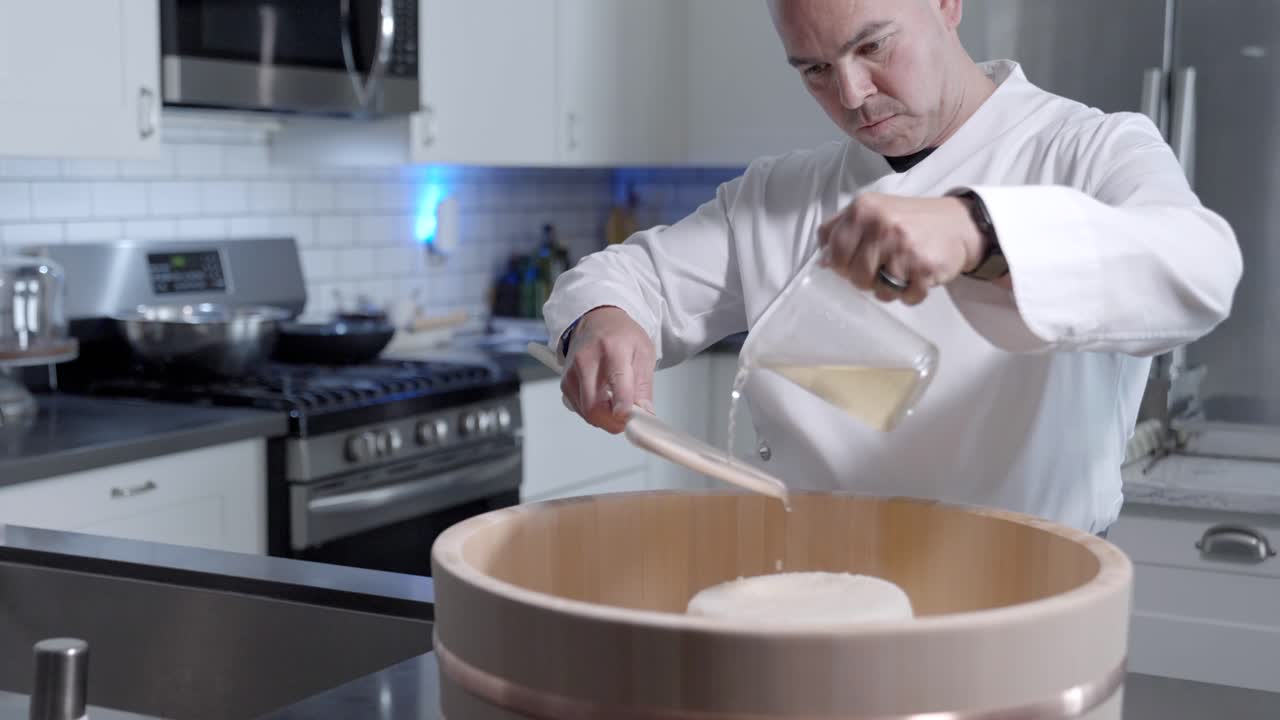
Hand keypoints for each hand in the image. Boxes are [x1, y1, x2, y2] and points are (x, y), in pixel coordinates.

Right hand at [561, 307, 656, 433]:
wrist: (597, 321)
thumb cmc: (622, 337)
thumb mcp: (644, 354)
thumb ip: (644, 387)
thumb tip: (644, 414)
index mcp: (613, 349)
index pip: (616, 383)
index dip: (622, 408)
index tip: (628, 419)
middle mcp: (587, 360)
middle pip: (594, 406)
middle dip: (613, 422)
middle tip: (627, 420)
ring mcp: (572, 372)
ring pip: (586, 412)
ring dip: (604, 418)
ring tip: (617, 405)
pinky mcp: (565, 383)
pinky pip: (579, 409)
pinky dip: (593, 412)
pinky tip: (604, 400)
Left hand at [817, 192, 986, 305]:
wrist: (958, 223)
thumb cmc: (908, 220)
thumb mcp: (871, 210)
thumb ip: (839, 229)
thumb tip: (822, 260)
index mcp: (863, 209)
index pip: (835, 253)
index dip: (842, 265)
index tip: (855, 262)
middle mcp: (882, 226)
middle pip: (854, 277)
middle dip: (866, 279)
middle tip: (883, 267)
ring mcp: (904, 248)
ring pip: (878, 291)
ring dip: (889, 289)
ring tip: (901, 270)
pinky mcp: (924, 269)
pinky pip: (905, 298)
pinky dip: (910, 295)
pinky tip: (917, 277)